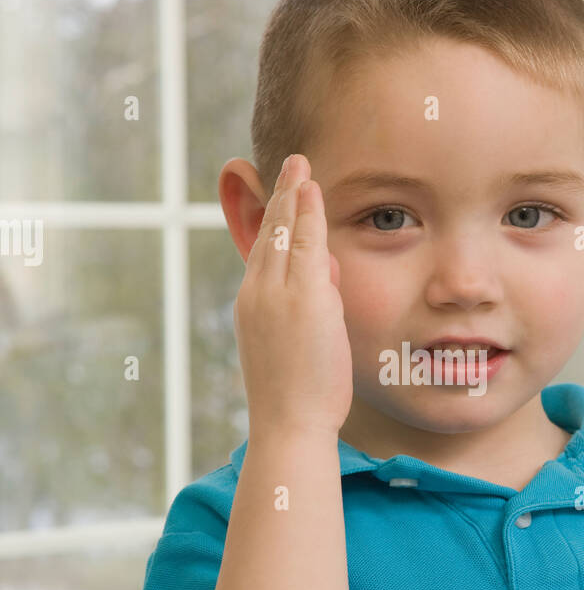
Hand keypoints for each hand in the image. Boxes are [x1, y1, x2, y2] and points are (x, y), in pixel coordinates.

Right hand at [233, 154, 353, 439]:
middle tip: (292, 165)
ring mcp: (275, 295)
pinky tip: (311, 189)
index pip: (266, 252)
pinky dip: (306, 215)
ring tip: (302, 167)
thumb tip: (324, 266)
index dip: (276, 221)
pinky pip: (304, 246)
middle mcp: (257, 294)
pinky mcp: (300, 299)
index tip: (285, 198)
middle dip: (282, 198)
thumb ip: (313, 300)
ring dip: (294, 197)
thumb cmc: (300, 394)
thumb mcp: (302, 340)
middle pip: (269, 235)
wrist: (289, 425)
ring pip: (284, 234)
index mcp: (253, 305)